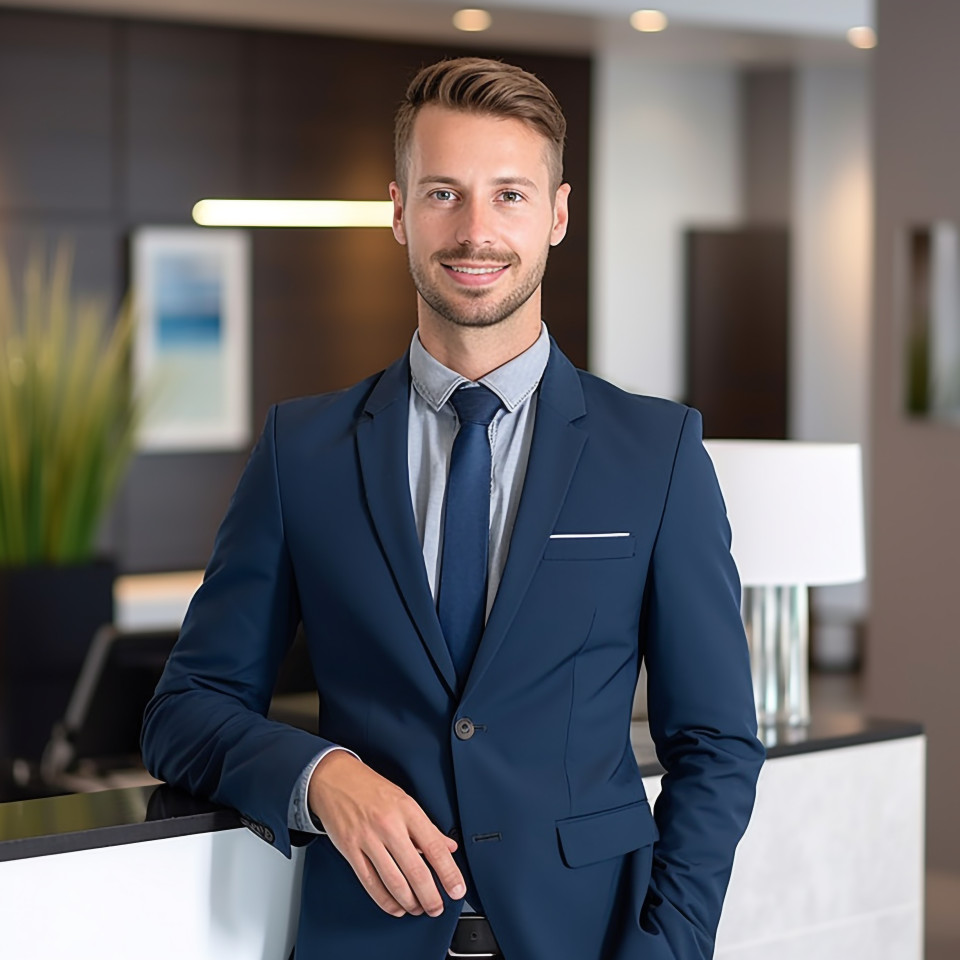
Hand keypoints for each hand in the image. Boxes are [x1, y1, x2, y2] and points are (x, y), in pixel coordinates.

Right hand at [307, 750, 465, 917]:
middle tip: (437, 908)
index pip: (434, 847)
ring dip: (409, 902)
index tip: (457, 889)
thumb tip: (449, 847)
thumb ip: (428, 827)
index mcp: (407, 810)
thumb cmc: (371, 788)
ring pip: (393, 881)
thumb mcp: (405, 800)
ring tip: (418, 909)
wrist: (334, 778)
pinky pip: (370, 882)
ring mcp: (367, 838)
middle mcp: (388, 825)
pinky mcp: (349, 849)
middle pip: (415, 870)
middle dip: (430, 896)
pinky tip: (395, 906)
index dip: (448, 873)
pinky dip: (385, 900)